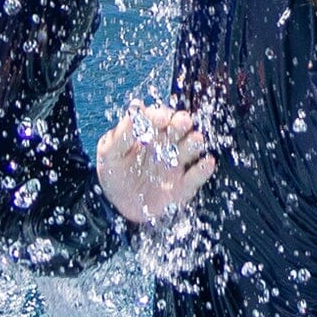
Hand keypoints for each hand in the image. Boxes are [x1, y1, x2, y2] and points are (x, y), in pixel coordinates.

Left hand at [96, 100, 214, 228]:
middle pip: (179, 127)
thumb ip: (121, 134)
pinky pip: (195, 177)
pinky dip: (203, 170)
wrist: (118, 207)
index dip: (161, 115)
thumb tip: (135, 109)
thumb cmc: (114, 173)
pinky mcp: (182, 187)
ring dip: (194, 142)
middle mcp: (167, 144)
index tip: (160, 119)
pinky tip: (207, 163)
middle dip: (182, 123)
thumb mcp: (109, 153)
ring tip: (195, 140)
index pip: (159, 117)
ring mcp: (176, 164)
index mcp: (149, 131)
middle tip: (183, 122)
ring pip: (190, 148)